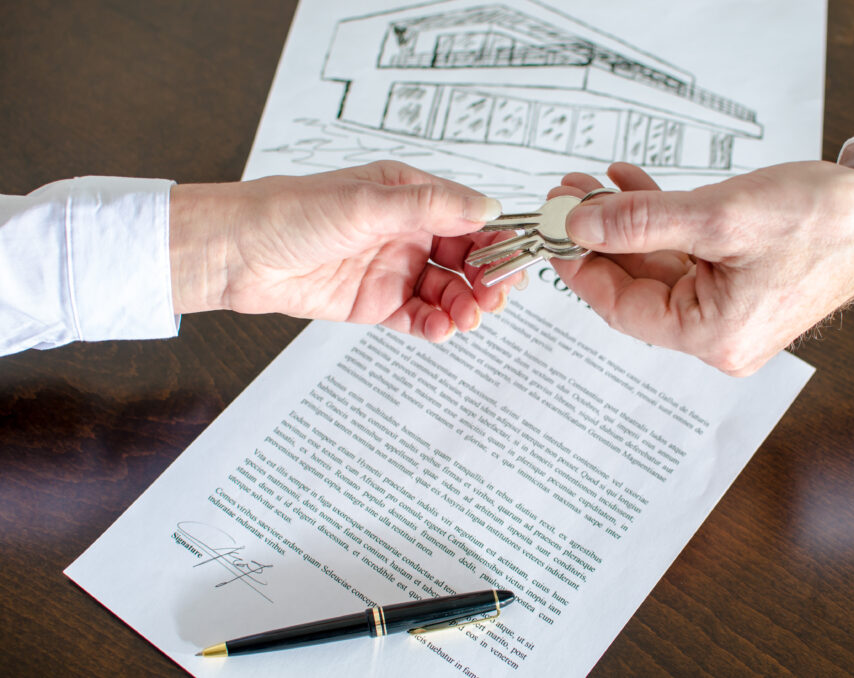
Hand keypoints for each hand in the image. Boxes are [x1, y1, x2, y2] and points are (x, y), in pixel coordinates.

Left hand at [170, 161, 513, 341]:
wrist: (238, 254)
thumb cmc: (293, 212)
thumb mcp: (368, 202)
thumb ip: (430, 206)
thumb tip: (487, 207)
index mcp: (410, 196)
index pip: (470, 218)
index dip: (496, 241)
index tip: (513, 263)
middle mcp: (407, 231)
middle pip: (466, 260)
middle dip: (485, 280)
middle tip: (493, 298)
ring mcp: (393, 269)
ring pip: (447, 292)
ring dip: (463, 307)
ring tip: (465, 319)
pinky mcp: (375, 303)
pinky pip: (418, 317)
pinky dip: (434, 326)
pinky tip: (439, 330)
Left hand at [550, 161, 853, 375]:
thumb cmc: (821, 223)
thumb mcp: (719, 216)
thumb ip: (642, 221)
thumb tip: (579, 225)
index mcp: (712, 337)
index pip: (622, 307)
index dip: (580, 267)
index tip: (553, 230)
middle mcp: (716, 336)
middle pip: (634, 287)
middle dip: (599, 238)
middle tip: (568, 197)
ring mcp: (725, 312)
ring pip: (654, 267)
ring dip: (624, 224)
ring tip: (594, 186)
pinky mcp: (734, 287)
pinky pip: (681, 258)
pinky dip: (657, 224)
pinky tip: (632, 188)